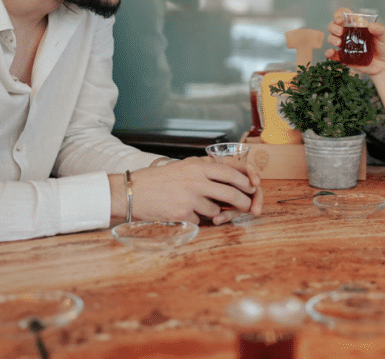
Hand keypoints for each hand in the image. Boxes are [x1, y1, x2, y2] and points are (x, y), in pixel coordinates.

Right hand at [124, 157, 261, 224]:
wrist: (131, 192)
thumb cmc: (157, 180)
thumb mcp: (182, 167)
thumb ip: (204, 170)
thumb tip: (229, 178)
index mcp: (197, 165)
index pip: (232, 171)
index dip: (247, 180)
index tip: (253, 186)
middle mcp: (196, 179)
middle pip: (231, 192)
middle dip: (243, 202)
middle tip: (247, 207)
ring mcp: (190, 197)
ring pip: (216, 210)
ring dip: (214, 213)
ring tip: (198, 208)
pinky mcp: (183, 213)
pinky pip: (200, 220)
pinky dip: (196, 219)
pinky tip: (182, 212)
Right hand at [324, 7, 384, 76]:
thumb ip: (380, 30)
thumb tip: (370, 25)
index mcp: (358, 25)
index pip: (345, 15)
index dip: (339, 14)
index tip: (340, 19)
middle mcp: (349, 34)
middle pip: (334, 25)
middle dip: (333, 27)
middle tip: (340, 31)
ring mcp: (346, 46)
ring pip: (332, 38)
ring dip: (332, 38)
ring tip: (339, 42)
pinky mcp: (344, 57)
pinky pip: (333, 55)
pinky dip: (329, 53)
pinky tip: (331, 53)